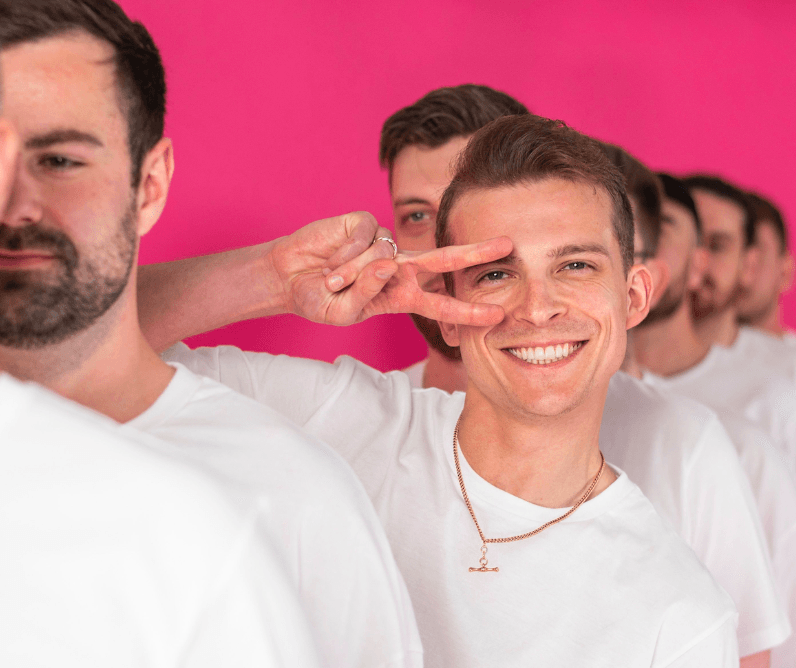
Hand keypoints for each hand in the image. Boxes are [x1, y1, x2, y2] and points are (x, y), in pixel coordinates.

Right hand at [264, 212, 509, 326]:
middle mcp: (398, 267)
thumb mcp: (341, 312)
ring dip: (353, 274)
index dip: (467, 311)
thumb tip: (388, 263)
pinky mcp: (364, 223)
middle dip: (475, 252)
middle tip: (508, 245)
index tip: (496, 316)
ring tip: (331, 281)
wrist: (287, 277)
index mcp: (399, 295)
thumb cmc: (317, 299)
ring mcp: (383, 243)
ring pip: (385, 256)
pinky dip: (345, 256)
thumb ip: (366, 295)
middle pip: (444, 259)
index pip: (440, 303)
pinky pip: (366, 239)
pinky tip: (330, 262)